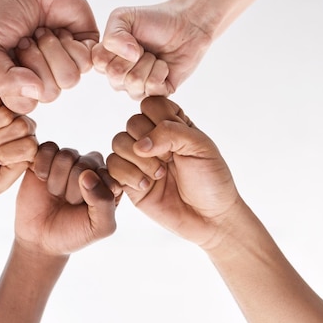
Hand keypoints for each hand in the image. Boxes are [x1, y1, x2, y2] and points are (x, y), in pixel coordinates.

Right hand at [0, 0, 96, 113]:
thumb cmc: (3, 11)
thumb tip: (34, 92)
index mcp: (18, 85)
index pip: (24, 105)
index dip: (17, 80)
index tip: (9, 53)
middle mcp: (43, 80)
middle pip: (50, 93)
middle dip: (36, 60)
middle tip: (27, 38)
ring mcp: (66, 67)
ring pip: (69, 80)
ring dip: (52, 49)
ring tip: (42, 32)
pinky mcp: (87, 51)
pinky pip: (85, 62)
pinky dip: (69, 41)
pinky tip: (59, 29)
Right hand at [15, 142, 119, 255]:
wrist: (40, 238)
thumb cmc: (74, 232)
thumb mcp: (100, 227)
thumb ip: (104, 202)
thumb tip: (88, 174)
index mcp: (109, 179)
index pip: (106, 174)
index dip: (92, 194)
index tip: (86, 209)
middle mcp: (91, 165)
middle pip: (85, 163)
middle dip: (72, 189)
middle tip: (67, 202)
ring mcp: (68, 160)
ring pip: (66, 155)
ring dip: (57, 180)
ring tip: (56, 193)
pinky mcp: (45, 156)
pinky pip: (48, 148)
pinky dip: (42, 166)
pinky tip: (42, 179)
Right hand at [92, 0, 214, 99]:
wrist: (185, 24)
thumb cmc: (154, 20)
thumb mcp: (124, 17)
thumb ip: (113, 34)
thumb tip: (128, 55)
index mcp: (107, 60)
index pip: (98, 62)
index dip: (116, 47)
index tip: (129, 37)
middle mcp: (118, 78)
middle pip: (115, 74)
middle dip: (135, 55)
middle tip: (144, 47)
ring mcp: (136, 89)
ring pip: (134, 82)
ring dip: (149, 62)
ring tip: (154, 56)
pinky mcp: (157, 95)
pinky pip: (152, 89)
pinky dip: (161, 71)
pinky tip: (164, 65)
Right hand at [107, 96, 239, 247]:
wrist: (209, 218)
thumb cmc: (211, 180)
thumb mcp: (201, 146)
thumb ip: (170, 132)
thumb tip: (139, 144)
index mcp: (171, 124)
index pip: (151, 104)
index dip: (159, 120)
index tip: (178, 141)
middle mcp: (152, 138)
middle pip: (131, 123)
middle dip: (150, 144)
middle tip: (169, 162)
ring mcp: (138, 159)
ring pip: (118, 142)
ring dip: (139, 161)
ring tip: (160, 176)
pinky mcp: (127, 180)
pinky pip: (112, 166)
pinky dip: (128, 175)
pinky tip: (147, 186)